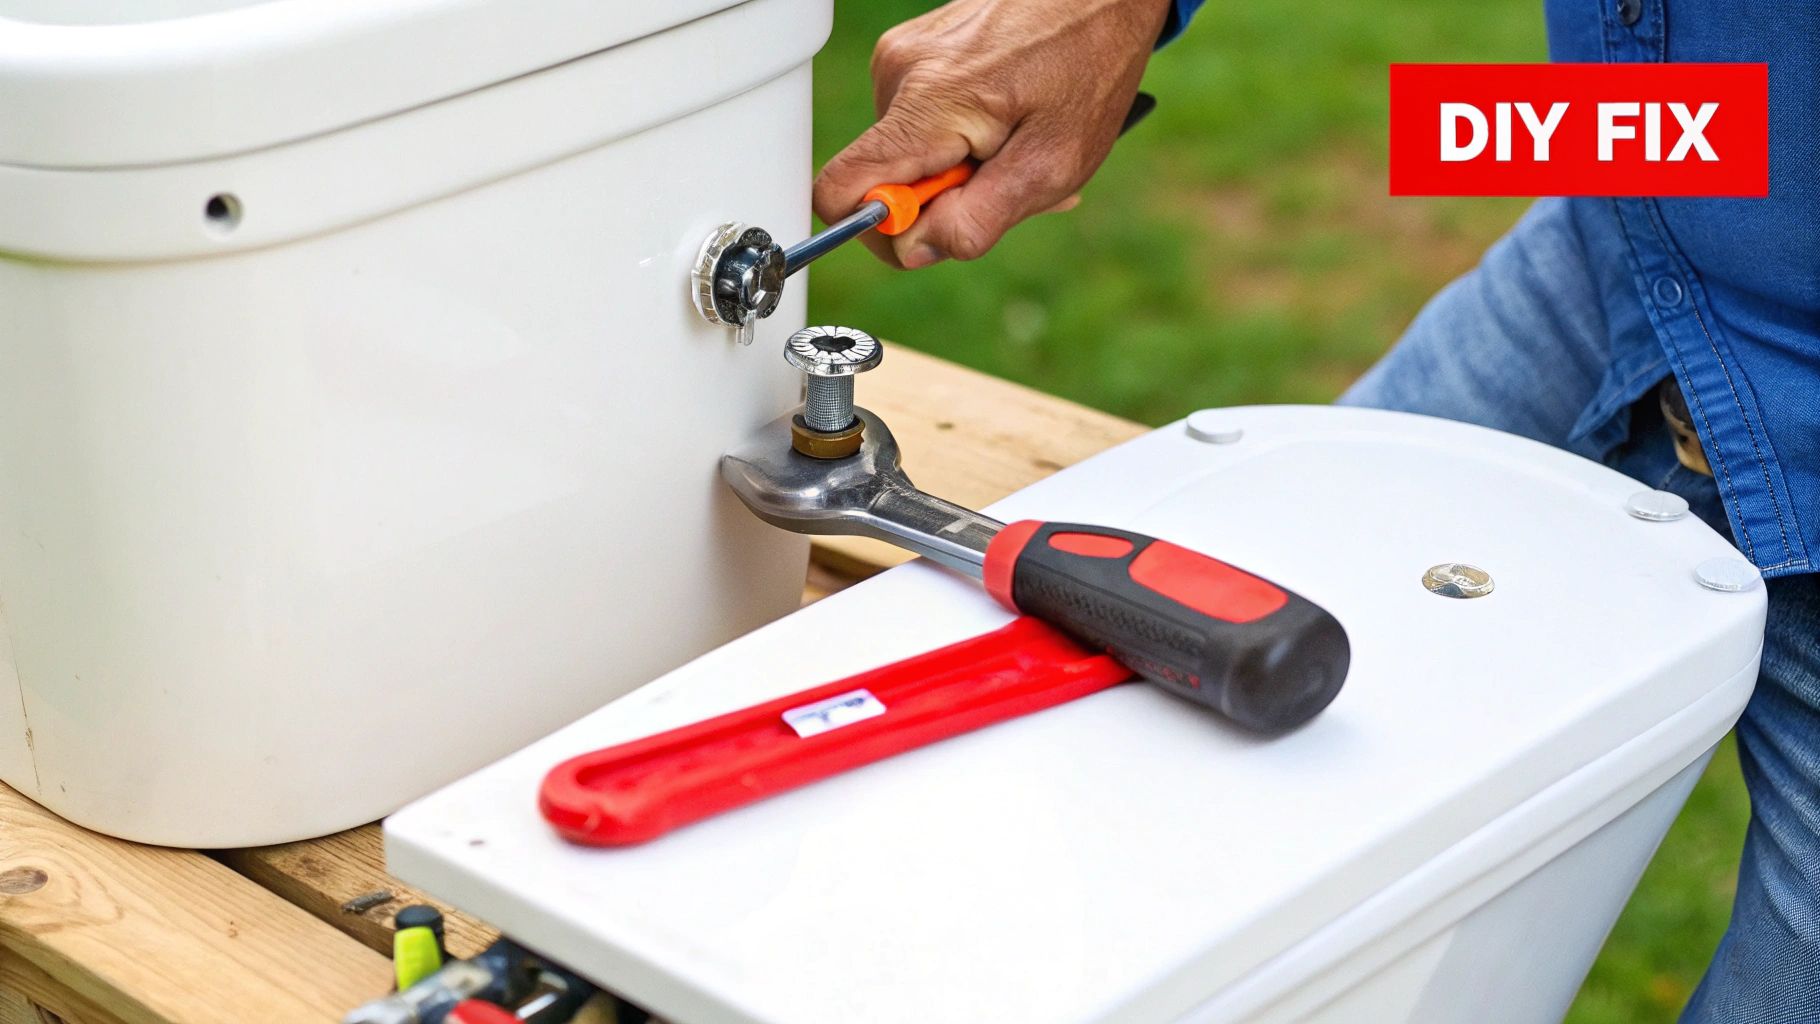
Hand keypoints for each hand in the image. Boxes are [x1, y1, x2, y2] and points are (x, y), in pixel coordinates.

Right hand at [814, 0, 1170, 268]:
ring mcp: (903, 56)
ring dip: (961, 170)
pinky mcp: (915, 51)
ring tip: (1019, 144)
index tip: (935, 226)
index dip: (879, 231)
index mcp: (927, 104)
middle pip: (880, 179)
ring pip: (906, 154)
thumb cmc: (1091, 64)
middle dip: (942, 199)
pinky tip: (1009, 123)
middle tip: (1009, 180)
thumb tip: (913, 250)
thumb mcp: (1052, 165)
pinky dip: (963, 139)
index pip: (841, 191)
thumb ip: (977, 219)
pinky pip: (920, 123)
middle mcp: (900, 73)